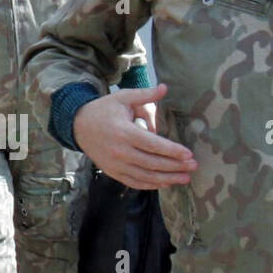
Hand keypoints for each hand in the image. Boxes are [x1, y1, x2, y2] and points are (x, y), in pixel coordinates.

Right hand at [73, 83, 195, 189]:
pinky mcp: (112, 172)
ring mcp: (115, 164)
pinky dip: (150, 185)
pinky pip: (134, 182)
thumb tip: (165, 87)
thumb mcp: (123, 97)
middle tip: (193, 166)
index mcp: (124, 132)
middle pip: (152, 163)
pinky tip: (165, 183)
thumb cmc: (104, 109)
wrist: (79, 126)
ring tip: (185, 178)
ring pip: (145, 176)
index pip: (152, 144)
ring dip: (167, 179)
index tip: (188, 154)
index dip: (171, 151)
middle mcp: (119, 151)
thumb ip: (145, 95)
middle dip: (174, 166)